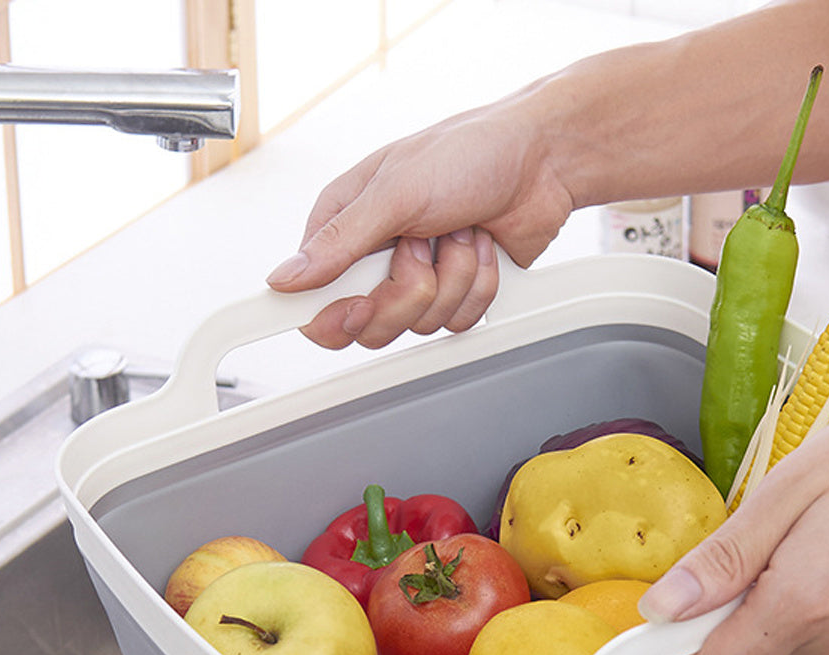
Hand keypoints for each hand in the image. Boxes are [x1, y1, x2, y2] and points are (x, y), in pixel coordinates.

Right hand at [266, 95, 575, 348]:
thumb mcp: (394, 191)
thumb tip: (286, 278)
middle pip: (371, 325)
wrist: (542, 163)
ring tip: (461, 232)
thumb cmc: (469, 154)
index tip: (357, 307)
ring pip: (421, 325)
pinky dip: (479, 286)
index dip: (333, 316)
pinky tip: (483, 248)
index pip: (314, 298)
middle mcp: (379, 258)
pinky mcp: (458, 294)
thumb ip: (339, 241)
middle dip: (409, 292)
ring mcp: (420, 280)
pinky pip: (459, 322)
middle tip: (423, 248)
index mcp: (347, 226)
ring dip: (453, 279)